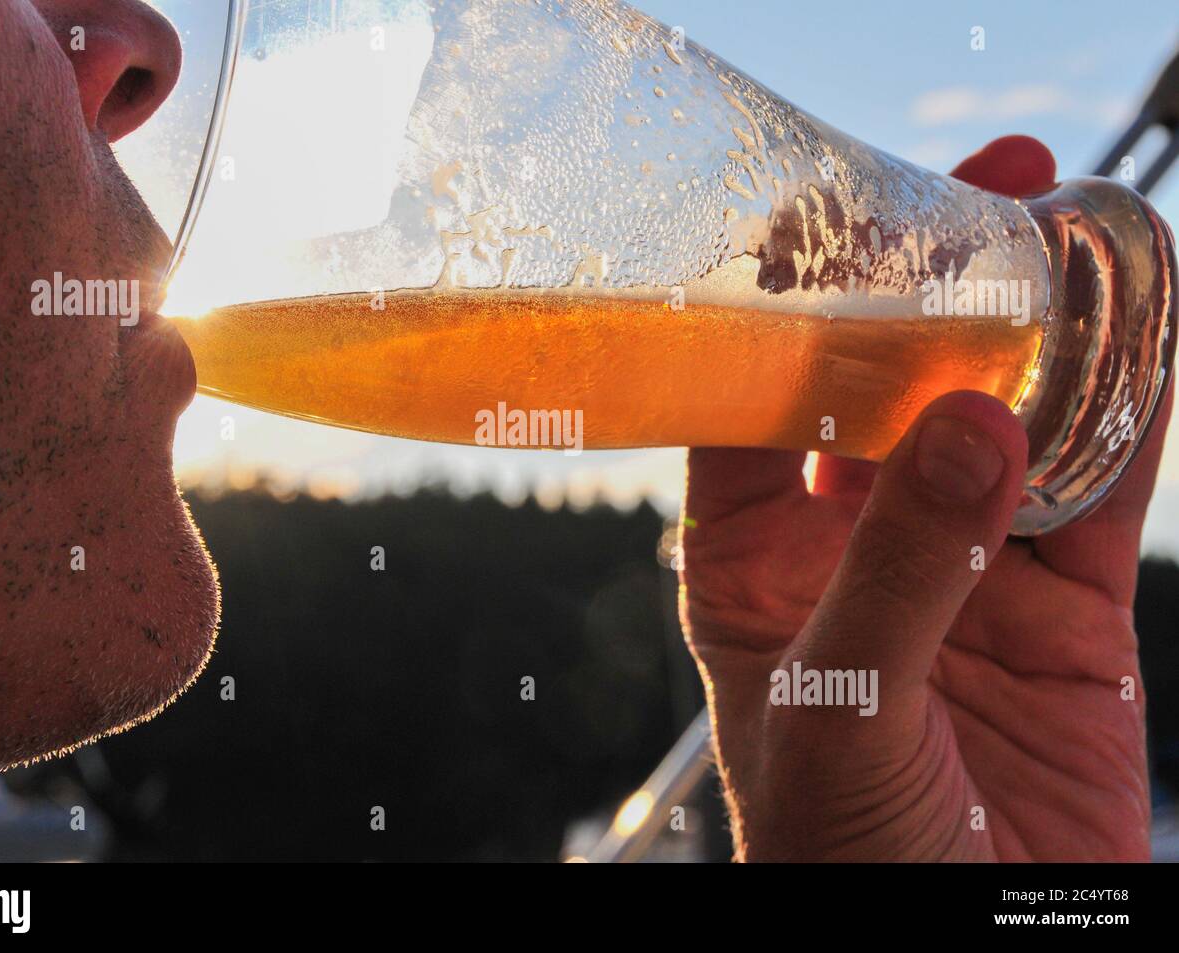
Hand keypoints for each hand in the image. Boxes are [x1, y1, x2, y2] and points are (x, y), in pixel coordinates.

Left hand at [680, 136, 1171, 860]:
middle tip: (994, 192)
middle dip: (940, 295)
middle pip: (891, 391)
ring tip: (1088, 237)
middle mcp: (851, 550)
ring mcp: (961, 574)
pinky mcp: (1061, 618)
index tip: (843, 220)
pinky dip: (1130, 418)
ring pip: (1008, 426)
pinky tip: (1150, 337)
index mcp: (755, 567)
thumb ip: (897, 571)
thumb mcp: (838, 712)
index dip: (795, 306)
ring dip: (1050, 339)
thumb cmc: (839, 861)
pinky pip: (1100, 495)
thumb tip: (972, 423)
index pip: (756, 404)